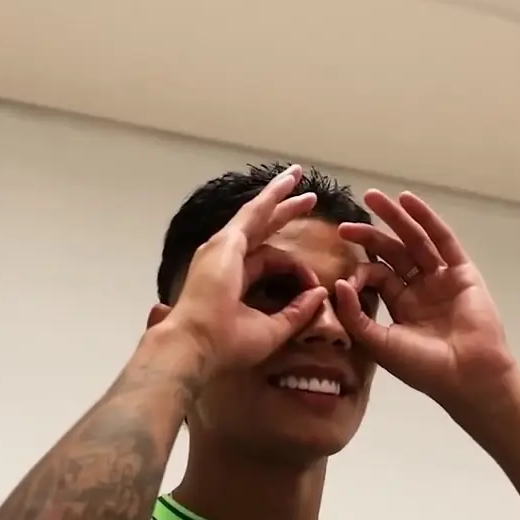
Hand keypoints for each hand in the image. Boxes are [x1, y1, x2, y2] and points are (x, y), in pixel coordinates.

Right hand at [156, 165, 329, 375]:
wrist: (198, 344)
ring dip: (278, 195)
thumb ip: (297, 312)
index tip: (313, 285)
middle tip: (307, 199)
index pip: (267, 263)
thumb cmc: (228, 344)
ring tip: (297, 175)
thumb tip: (320, 293)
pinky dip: (271, 195)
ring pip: (257, 214)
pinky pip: (254, 212)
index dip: (294, 269)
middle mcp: (226, 260)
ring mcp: (223, 248)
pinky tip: (287, 181)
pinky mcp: (227, 242)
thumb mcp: (273, 329)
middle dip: (283, 212)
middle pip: (261, 230)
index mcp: (233, 281)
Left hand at [333, 190, 517, 413]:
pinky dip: (426, 219)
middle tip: (344, 225)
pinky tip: (408, 201)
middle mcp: (420, 289)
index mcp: (401, 306)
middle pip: (392, 253)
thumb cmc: (424, 367)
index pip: (377, 276)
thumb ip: (356, 316)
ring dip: (395, 218)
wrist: (467, 376)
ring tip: (372, 197)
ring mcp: (442, 278)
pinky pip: (442, 240)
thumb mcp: (380, 343)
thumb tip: (339, 283)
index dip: (360, 270)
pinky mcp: (462, 272)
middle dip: (370, 236)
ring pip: (415, 240)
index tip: (345, 275)